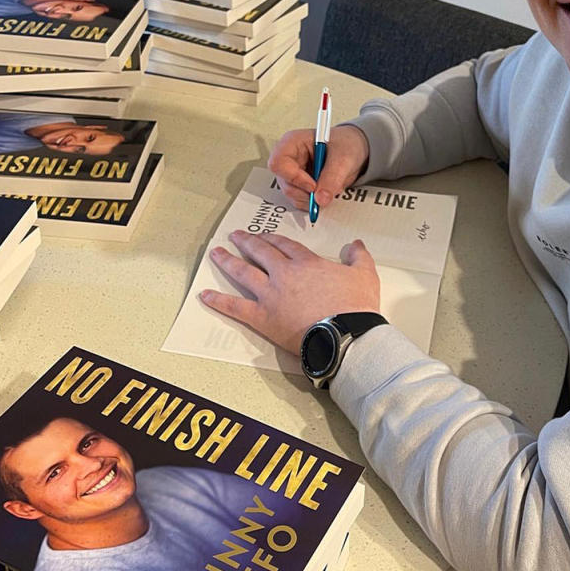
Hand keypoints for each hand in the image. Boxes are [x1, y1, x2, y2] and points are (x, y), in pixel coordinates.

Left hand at [200, 231, 380, 354]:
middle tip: (235, 235)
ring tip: (216, 253)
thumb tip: (356, 244)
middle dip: (247, 242)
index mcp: (307, 263)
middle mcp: (284, 274)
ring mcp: (270, 295)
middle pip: (261, 252)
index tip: (265, 235)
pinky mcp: (263, 317)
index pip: (286, 245)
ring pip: (243, 272)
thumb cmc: (355, 307)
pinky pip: (235, 307)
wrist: (346, 335)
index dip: (273, 238)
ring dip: (228, 261)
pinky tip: (205, 295)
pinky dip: (218, 301)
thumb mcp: (365, 275)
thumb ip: (359, 256)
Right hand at [267, 125, 369, 211]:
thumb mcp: (343, 158)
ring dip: (311, 199)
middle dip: (305, 192)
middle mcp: (289, 158)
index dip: (294, 178)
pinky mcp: (298, 186)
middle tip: (324, 192)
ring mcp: (292, 173)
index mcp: (293, 142)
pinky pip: (299, 200)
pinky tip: (325, 192)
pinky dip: (313, 202)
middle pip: (285, 182)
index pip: (278, 163)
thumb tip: (321, 199)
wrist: (353, 150)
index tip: (313, 185)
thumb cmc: (346, 144)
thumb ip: (332, 177)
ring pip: (291, 194)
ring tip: (329, 188)